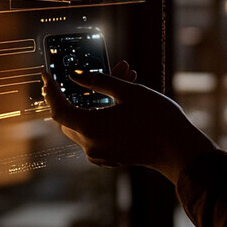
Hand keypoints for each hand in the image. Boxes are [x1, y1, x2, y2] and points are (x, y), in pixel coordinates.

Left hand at [42, 62, 216, 183]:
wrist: (179, 149)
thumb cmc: (157, 119)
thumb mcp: (129, 92)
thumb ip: (98, 81)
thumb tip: (75, 75)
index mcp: (90, 128)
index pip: (58, 109)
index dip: (50, 91)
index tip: (47, 75)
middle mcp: (90, 145)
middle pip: (69, 117)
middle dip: (79, 92)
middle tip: (94, 71)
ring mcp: (100, 153)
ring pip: (85, 122)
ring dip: (97, 100)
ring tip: (123, 77)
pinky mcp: (110, 155)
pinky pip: (97, 132)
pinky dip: (103, 114)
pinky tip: (123, 98)